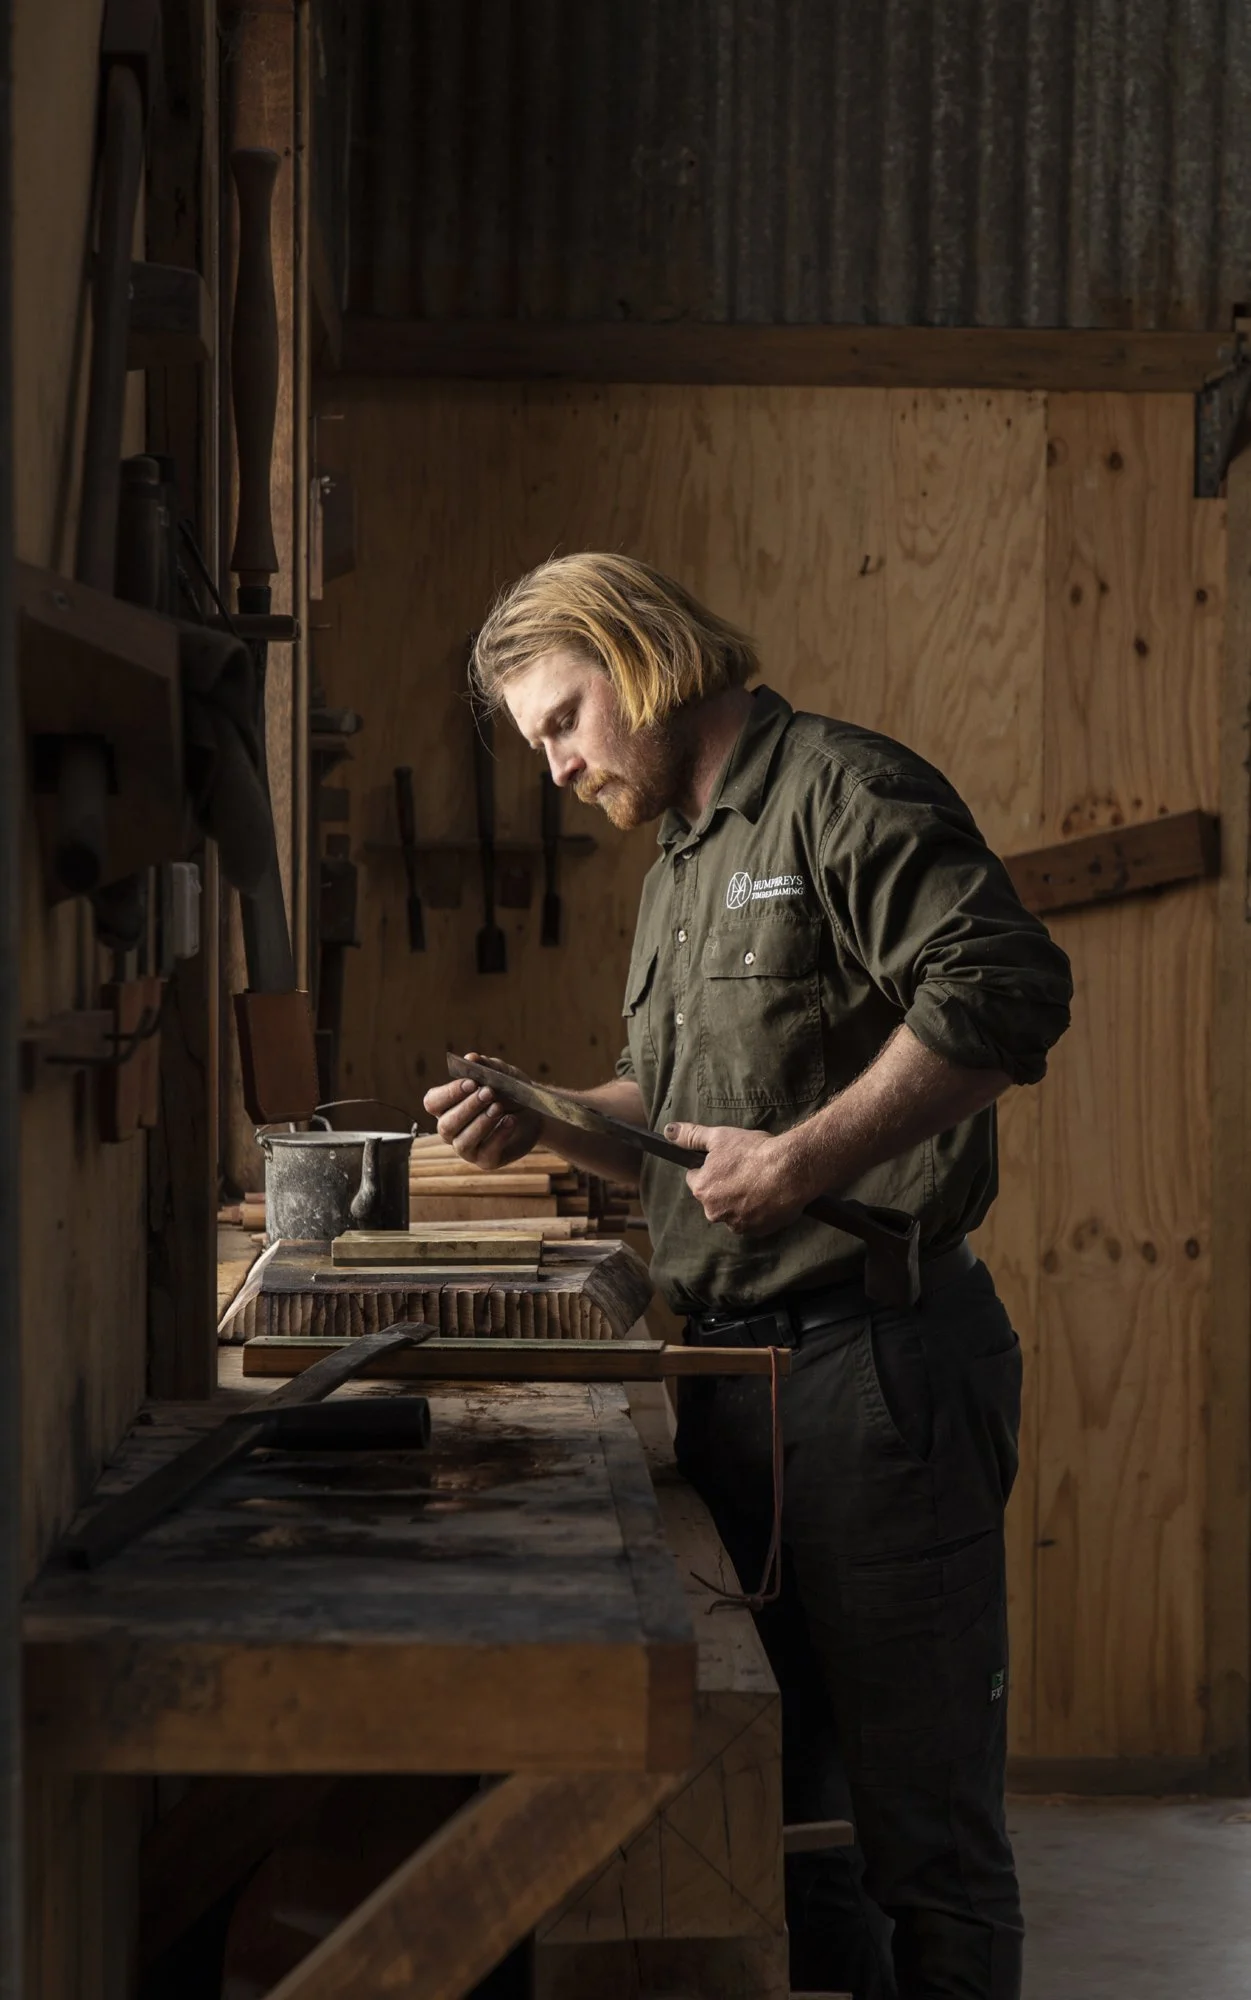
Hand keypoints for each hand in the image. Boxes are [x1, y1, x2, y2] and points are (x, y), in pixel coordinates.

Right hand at [422, 1053, 542, 1169]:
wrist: (534, 1112)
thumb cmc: (510, 1092)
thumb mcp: (502, 1074)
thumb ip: (487, 1066)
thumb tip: (471, 1058)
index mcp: (447, 1106)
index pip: (433, 1102)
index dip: (449, 1093)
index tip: (471, 1082)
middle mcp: (451, 1130)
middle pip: (446, 1125)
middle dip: (467, 1107)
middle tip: (489, 1092)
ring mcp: (467, 1148)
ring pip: (462, 1142)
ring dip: (481, 1123)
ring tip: (499, 1107)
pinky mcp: (486, 1160)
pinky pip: (487, 1153)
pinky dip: (499, 1136)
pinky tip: (511, 1121)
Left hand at [664, 1120, 803, 1234]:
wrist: (791, 1170)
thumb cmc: (754, 1152)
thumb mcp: (720, 1136)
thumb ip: (691, 1136)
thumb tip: (668, 1132)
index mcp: (703, 1189)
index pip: (697, 1179)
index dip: (710, 1169)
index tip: (727, 1162)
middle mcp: (715, 1212)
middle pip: (714, 1198)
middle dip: (725, 1187)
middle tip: (745, 1171)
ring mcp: (737, 1224)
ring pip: (732, 1211)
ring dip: (741, 1201)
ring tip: (759, 1183)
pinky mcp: (757, 1231)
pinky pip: (752, 1221)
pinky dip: (757, 1211)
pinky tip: (768, 1196)